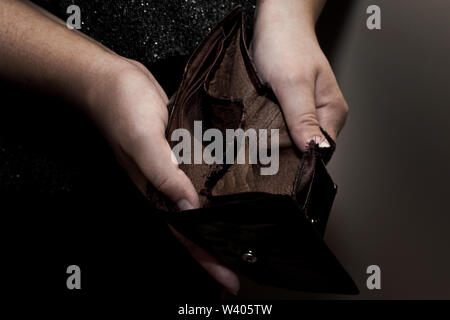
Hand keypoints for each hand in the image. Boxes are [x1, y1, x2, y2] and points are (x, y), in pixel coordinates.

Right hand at [87, 58, 239, 293]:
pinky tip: (236, 189)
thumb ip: (165, 175)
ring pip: (200, 203)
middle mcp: (165, 185)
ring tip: (246, 235)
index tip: (229, 282)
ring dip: (220, 220)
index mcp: (154, 192)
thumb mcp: (144, 141)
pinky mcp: (181, 151)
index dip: (205, 259)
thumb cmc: (121, 108)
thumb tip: (190, 208)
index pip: (183, 234)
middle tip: (246, 264)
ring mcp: (174, 169)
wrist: (110, 79)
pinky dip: (217, 188)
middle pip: (195, 225)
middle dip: (218, 247)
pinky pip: (202, 177)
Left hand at [251, 0, 347, 150]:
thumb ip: (302, 118)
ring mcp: (304, 112)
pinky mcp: (288, 108)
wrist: (275, 23)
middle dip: (284, 153)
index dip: (301, 160)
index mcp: (332, 113)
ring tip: (257, 143)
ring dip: (273, 142)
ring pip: (290, 140)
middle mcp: (320, 115)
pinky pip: (280, 128)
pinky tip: (257, 131)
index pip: (320, 152)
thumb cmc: (286, 45)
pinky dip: (267, 130)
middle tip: (262, 152)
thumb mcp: (293, 84)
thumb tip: (314, 149)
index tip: (278, 163)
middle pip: (304, 148)